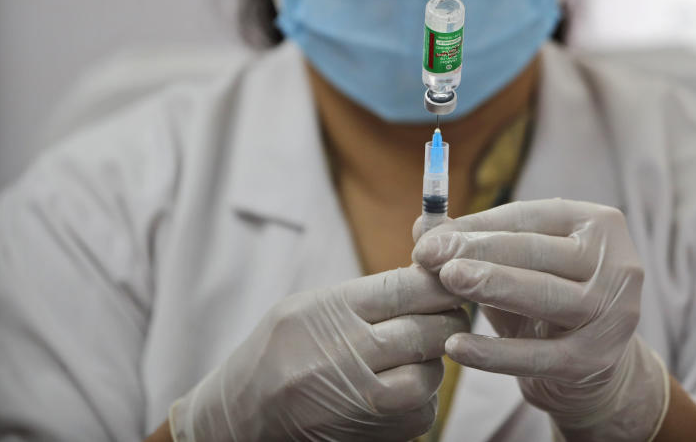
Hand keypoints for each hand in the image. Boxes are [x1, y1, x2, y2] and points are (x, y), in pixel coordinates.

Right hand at [169, 266, 468, 441]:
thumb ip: (370, 291)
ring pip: (431, 374)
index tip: (453, 277)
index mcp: (331, 311)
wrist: (242, 416)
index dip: (441, 282)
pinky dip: (423, 396)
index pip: (408, 288)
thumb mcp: (310, 305)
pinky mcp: (373, 434)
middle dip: (449, 319)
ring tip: (421, 350)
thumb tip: (430, 270)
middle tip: (450, 312)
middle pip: (428, 331)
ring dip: (435, 360)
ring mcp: (360, 400)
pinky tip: (403, 384)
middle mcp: (346, 356)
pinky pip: (422, 411)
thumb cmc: (278, 351)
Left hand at [412, 200, 668, 440]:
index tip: (427, 236)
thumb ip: (476, 243)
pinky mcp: (595, 360)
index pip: (529, 217)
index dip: (476, 225)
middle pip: (536, 252)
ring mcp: (611, 314)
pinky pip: (535, 356)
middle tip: (428, 255)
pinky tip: (456, 345)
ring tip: (446, 281)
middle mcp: (617, 264)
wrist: (592, 370)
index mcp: (600, 225)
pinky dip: (493, 352)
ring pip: (541, 295)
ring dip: (490, 286)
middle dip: (476, 251)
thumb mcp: (519, 266)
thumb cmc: (545, 303)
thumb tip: (423, 225)